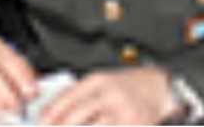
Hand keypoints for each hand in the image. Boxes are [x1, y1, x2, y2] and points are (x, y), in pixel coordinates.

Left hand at [37, 65, 176, 124]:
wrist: (162, 88)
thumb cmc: (130, 85)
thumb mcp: (103, 80)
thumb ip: (81, 93)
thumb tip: (55, 109)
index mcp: (98, 81)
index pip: (67, 98)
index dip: (51, 112)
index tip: (40, 122)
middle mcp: (108, 96)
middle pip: (76, 117)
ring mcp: (123, 114)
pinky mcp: (134, 126)